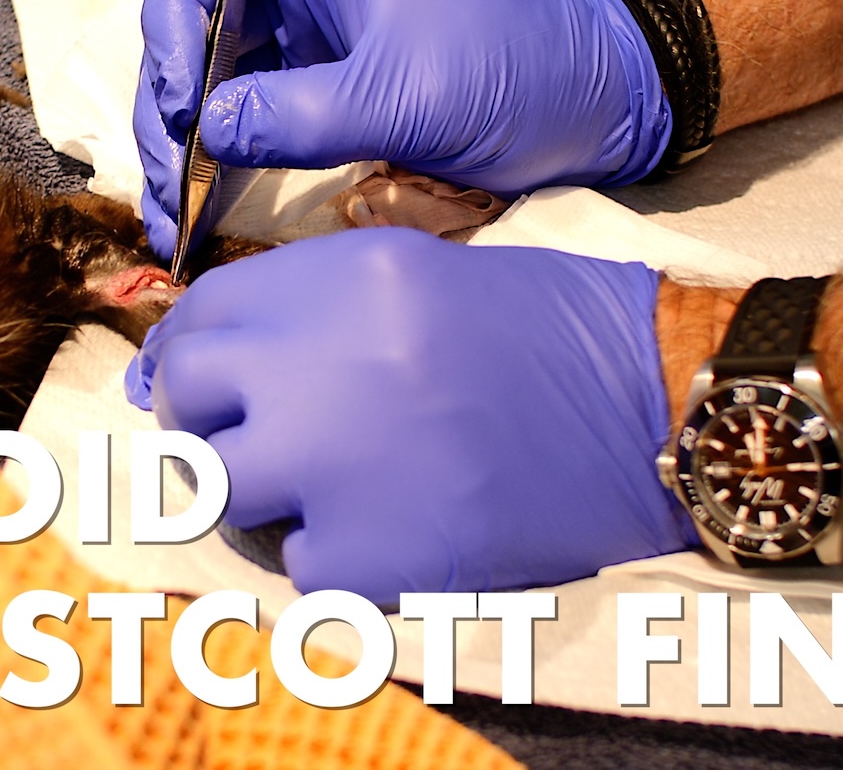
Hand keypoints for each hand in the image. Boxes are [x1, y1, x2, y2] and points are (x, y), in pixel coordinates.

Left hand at [124, 228, 695, 602]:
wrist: (657, 404)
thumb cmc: (554, 334)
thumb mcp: (420, 277)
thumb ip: (313, 311)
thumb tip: (206, 360)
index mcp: (339, 281)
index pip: (202, 317)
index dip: (186, 353)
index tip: (191, 381)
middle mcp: (319, 364)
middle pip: (189, 397)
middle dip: (202, 421)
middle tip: (241, 439)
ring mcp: (338, 463)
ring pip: (221, 487)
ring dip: (260, 491)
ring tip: (325, 487)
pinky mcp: (374, 553)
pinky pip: (299, 565)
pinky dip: (334, 557)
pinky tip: (391, 530)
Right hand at [133, 0, 669, 259]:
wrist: (596, 108)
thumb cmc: (518, 77)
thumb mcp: (404, 100)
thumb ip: (297, 115)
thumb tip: (205, 135)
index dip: (174, 16)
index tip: (181, 98)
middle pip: (200, 16)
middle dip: (173, 97)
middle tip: (170, 176)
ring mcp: (316, 26)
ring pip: (218, 69)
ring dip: (192, 136)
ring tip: (179, 210)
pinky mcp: (327, 77)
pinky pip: (254, 105)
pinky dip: (228, 152)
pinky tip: (208, 206)